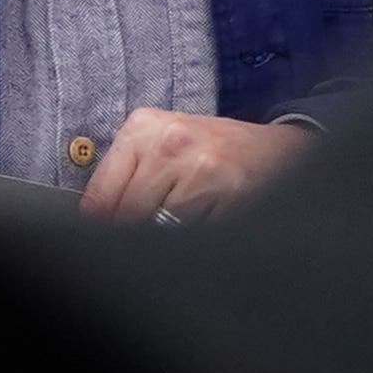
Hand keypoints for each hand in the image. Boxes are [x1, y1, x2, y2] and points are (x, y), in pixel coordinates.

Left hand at [77, 110, 310, 224]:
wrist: (280, 148)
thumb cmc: (212, 149)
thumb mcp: (162, 143)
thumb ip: (125, 174)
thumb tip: (92, 216)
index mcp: (143, 127)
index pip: (103, 192)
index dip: (99, 224)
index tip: (100, 238)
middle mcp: (170, 144)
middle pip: (128, 213)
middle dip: (130, 234)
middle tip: (137, 245)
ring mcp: (202, 169)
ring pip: (161, 228)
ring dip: (163, 241)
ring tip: (177, 234)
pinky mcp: (233, 196)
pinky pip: (196, 235)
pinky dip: (193, 242)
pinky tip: (202, 235)